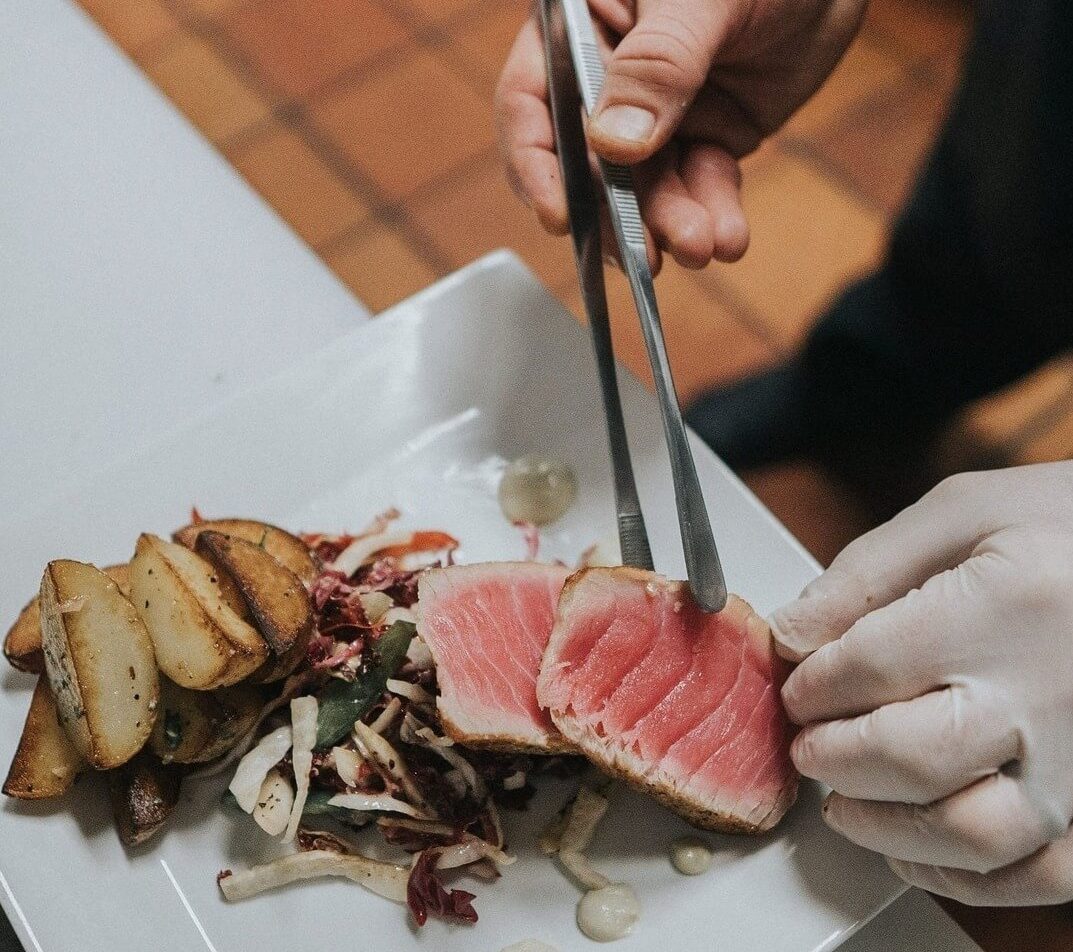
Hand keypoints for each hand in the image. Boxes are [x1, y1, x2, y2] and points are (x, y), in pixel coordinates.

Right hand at [494, 0, 866, 268]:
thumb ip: (657, 66)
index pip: (532, 99)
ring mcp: (657, 110)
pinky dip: (713, 214)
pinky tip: (729, 234)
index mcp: (583, 22)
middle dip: (619, 212)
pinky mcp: (704, 134)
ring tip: (703, 246)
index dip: (537, 163)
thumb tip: (612, 144)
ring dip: (671, 223)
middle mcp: (609, 73)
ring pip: (646, 186)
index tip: (561, 217)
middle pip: (587, 161)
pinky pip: (699, 186)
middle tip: (644, 253)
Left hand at [771, 462, 1072, 905]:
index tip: (793, 686)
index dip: (810, 685)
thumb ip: (866, 573)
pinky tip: (914, 846)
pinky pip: (1037, 875)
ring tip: (843, 799)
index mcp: (1010, 603)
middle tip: (806, 741)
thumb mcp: (962, 512)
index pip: (871, 667)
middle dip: (833, 756)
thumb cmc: (1064, 526)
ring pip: (970, 833)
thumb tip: (791, 635)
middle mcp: (1051, 693)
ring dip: (885, 826)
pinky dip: (963, 877)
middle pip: (911, 757)